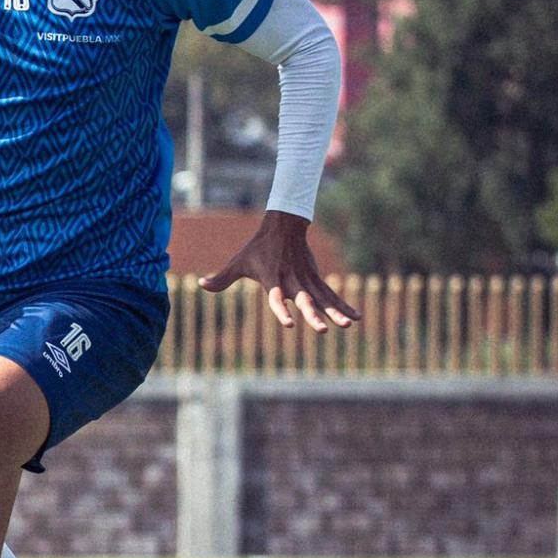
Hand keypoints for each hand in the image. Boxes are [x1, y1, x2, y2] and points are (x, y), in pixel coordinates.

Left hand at [199, 210, 360, 332]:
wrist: (283, 227)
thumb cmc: (257, 249)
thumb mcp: (238, 263)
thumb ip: (222, 278)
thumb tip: (200, 285)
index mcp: (273, 279)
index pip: (276, 298)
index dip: (281, 311)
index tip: (288, 325)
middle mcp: (292, 281)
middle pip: (304, 300)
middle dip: (313, 315)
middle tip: (323, 330)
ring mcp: (306, 279)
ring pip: (322, 299)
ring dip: (334, 312)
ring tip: (346, 326)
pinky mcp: (316, 278)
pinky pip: (332, 294)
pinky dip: (344, 305)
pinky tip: (356, 318)